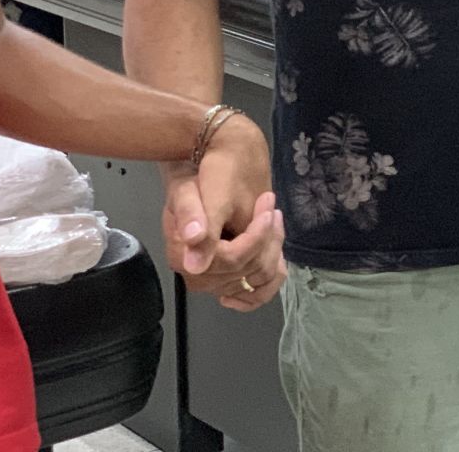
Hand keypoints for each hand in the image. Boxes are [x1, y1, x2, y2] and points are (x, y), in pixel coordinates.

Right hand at [163, 115, 285, 311]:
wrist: (204, 165)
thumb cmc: (198, 173)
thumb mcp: (192, 190)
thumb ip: (193, 220)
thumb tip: (193, 264)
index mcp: (183, 254)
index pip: (231, 261)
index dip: (255, 238)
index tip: (268, 208)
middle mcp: (194, 272)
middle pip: (245, 272)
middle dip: (266, 239)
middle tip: (271, 208)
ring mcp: (210, 276)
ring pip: (254, 281)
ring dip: (271, 250)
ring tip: (272, 219)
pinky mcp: (223, 274)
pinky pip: (250, 294)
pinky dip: (267, 280)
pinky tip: (275, 259)